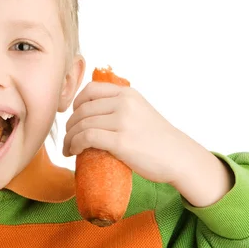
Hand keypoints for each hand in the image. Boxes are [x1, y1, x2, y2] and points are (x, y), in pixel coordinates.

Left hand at [63, 81, 202, 184]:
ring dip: (69, 138)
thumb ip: (120, 107)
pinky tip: (75, 152)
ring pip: (82, 124)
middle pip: (83, 109)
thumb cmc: (158, 139)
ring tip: (68, 149)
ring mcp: (123, 121)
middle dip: (70, 125)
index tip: (74, 117)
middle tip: (68, 138)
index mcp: (128, 94)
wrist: (180, 157)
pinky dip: (75, 145)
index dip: (76, 103)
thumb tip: (90, 113)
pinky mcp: (121, 141)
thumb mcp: (140, 111)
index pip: (90, 90)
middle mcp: (124, 103)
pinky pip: (86, 138)